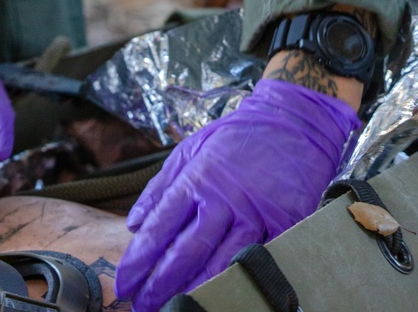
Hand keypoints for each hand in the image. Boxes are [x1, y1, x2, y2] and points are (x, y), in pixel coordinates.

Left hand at [115, 78, 359, 310]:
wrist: (292, 124)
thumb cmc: (237, 137)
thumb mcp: (191, 149)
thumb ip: (161, 187)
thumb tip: (134, 224)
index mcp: (196, 178)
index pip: (160, 225)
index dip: (140, 258)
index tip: (124, 282)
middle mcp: (223, 199)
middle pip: (186, 251)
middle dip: (160, 284)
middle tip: (142, 306)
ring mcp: (255, 215)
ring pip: (221, 263)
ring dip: (196, 291)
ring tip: (174, 310)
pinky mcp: (282, 226)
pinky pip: (257, 260)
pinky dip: (237, 280)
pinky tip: (222, 296)